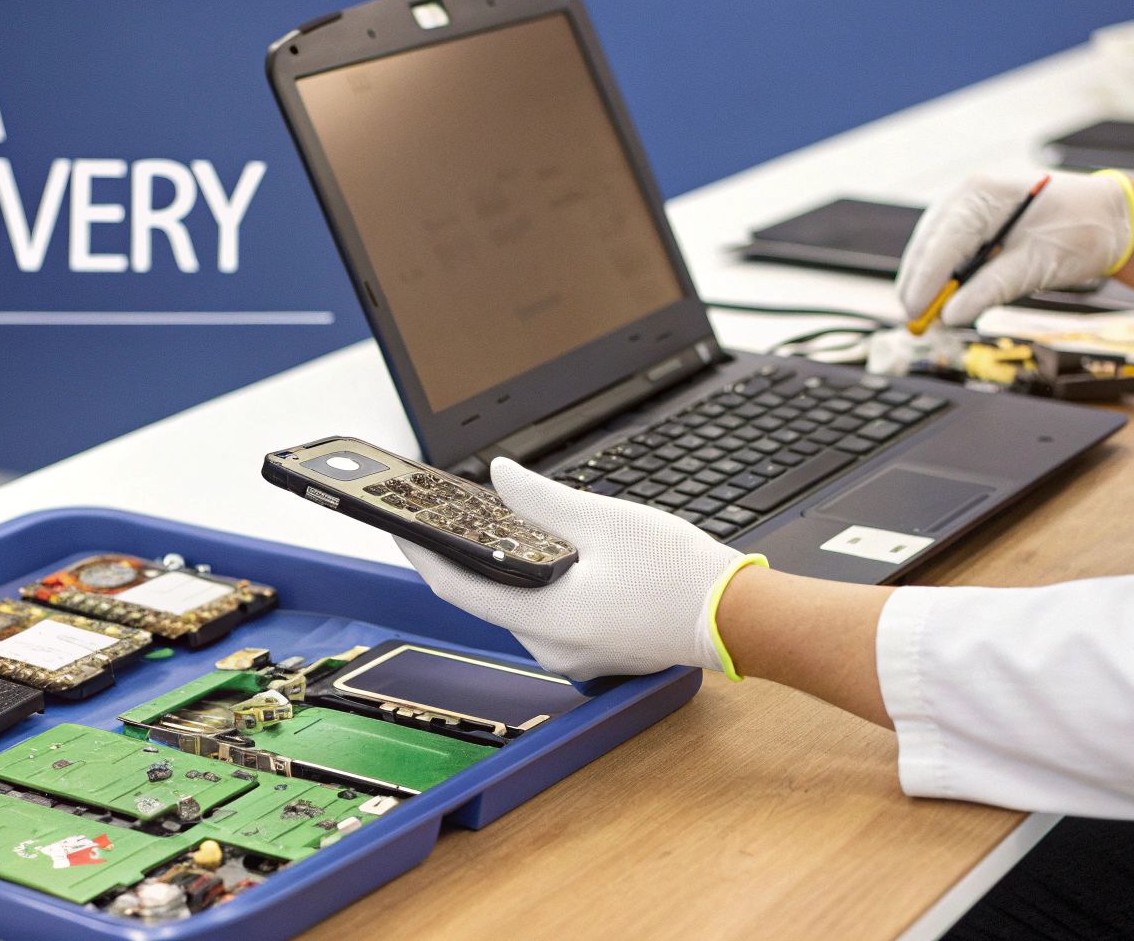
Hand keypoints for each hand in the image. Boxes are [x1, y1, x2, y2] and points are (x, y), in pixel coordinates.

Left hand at [397, 458, 759, 679]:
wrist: (736, 617)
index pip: (459, 588)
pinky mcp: (592, 652)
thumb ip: (542, 499)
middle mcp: (552, 648)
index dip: (422, 554)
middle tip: (446, 517)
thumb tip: (500, 477)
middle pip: (487, 598)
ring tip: (495, 526)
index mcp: (547, 618)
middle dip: (468, 556)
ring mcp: (573, 656)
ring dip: (506, 570)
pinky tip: (544, 555)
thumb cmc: (680, 575)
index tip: (396, 529)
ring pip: (518, 607)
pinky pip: (548, 616)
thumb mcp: (604, 520)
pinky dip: (537, 585)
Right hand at [896, 169, 1133, 325]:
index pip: (941, 243)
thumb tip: (951, 315)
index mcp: (983, 195)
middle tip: (914, 322)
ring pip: (932, 247)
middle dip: (917, 284)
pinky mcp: (974, 219)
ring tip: (925, 313)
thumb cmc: (1082, 231)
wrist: (1110, 216)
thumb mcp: (1038, 264)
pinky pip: (948, 247)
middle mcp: (968, 194)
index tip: (914, 314)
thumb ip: (991, 289)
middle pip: (928, 245)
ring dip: (927, 280)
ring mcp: (968, 204)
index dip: (924, 282)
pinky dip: (943, 273)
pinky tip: (942, 294)